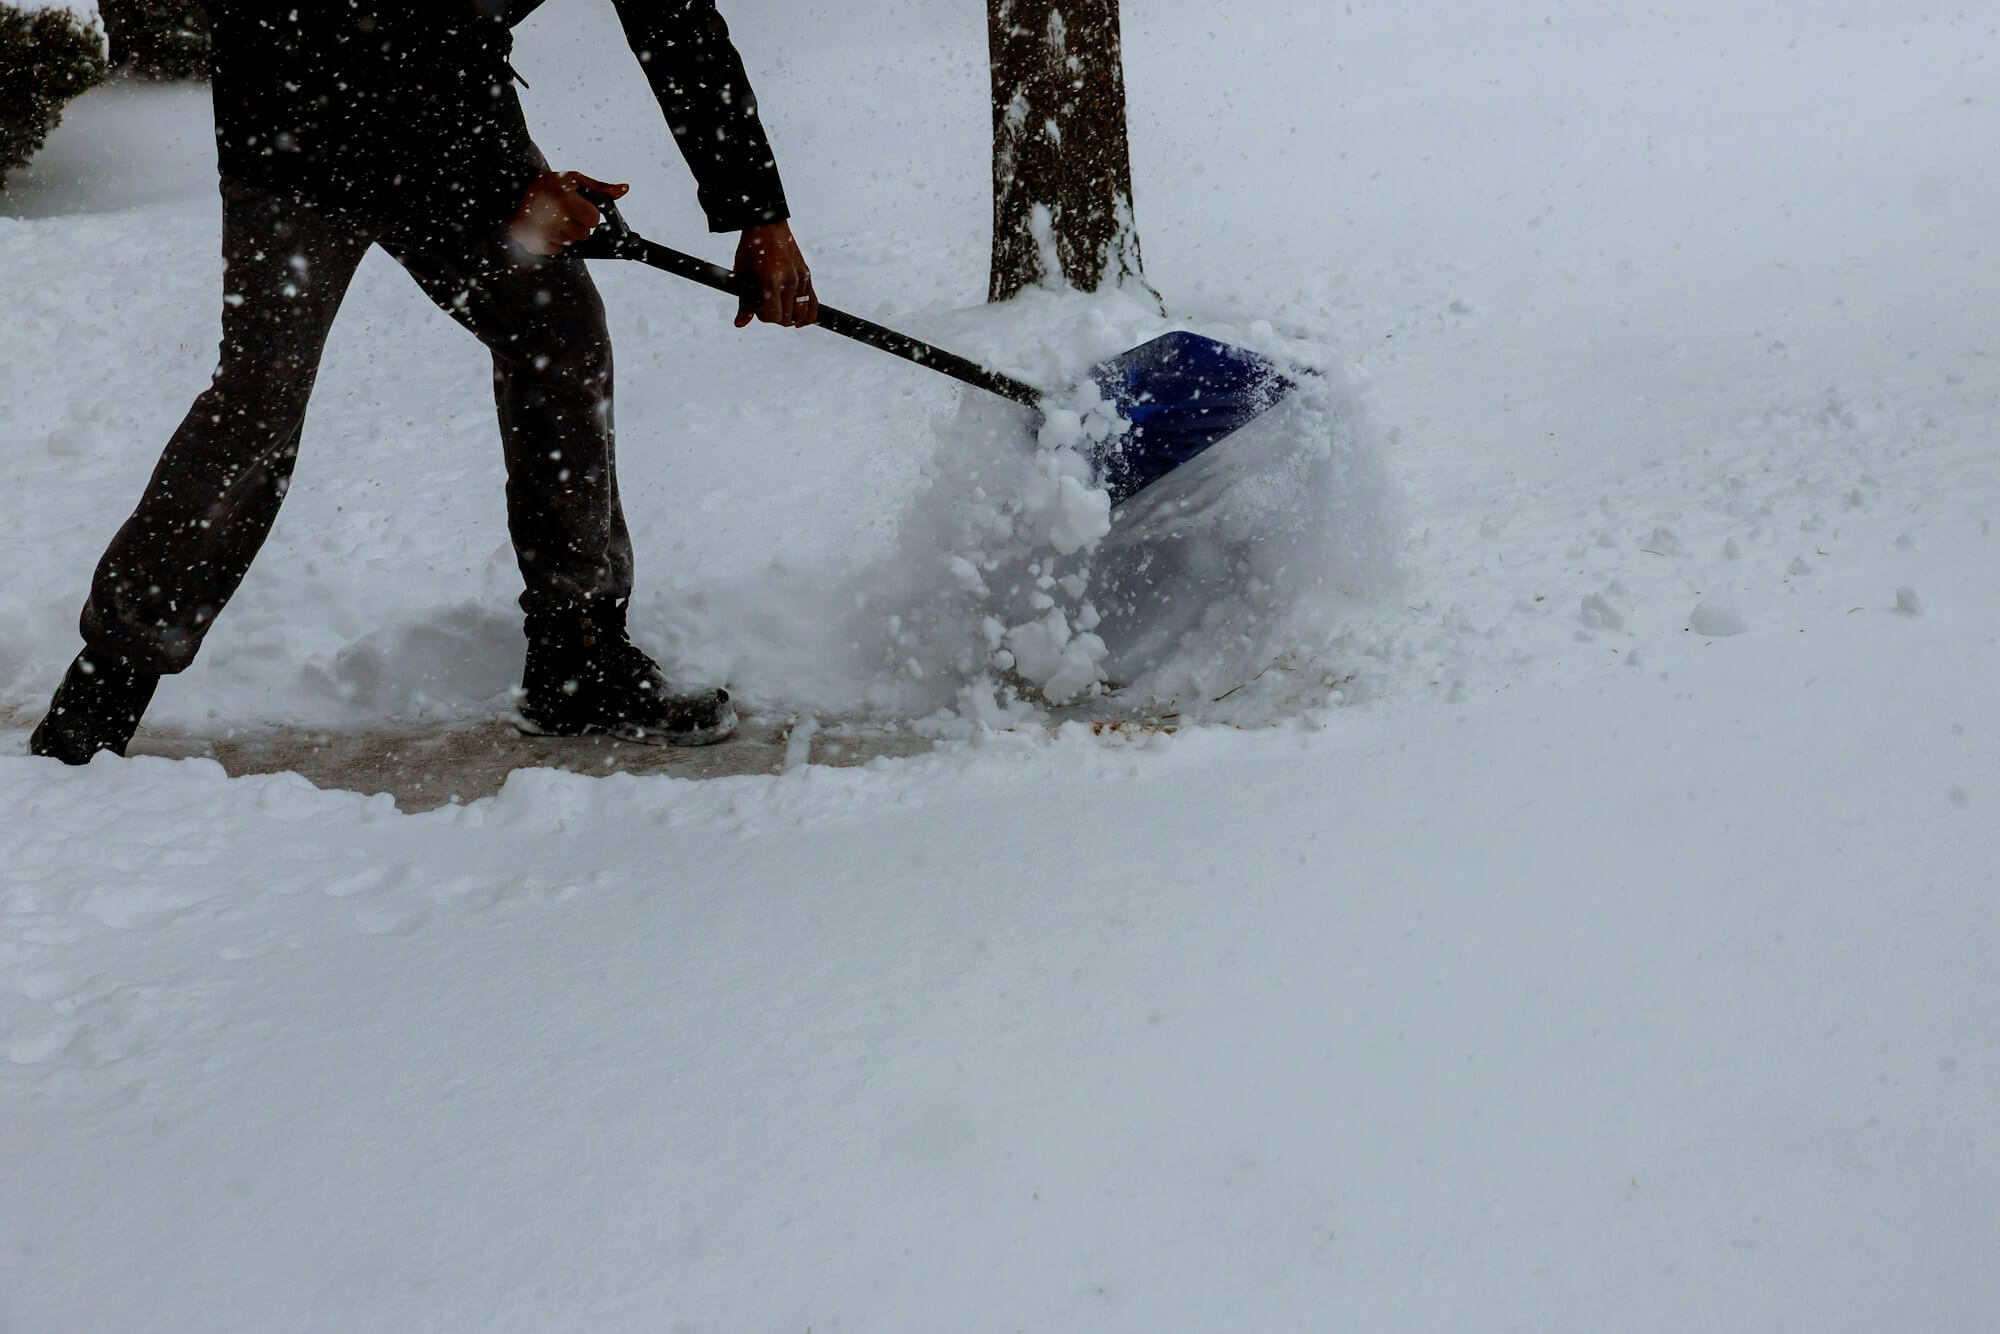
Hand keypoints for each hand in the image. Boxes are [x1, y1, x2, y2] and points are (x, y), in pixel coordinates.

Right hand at [509, 171, 627, 256]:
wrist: (514, 192)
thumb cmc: (549, 185)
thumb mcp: (574, 180)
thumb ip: (600, 188)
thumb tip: (624, 189)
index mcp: (564, 199)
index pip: (593, 220)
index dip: (590, 215)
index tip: (580, 208)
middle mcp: (552, 217)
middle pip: (584, 235)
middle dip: (579, 225)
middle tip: (566, 213)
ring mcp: (542, 233)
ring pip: (572, 243)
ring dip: (567, 233)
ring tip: (554, 218)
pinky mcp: (534, 245)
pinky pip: (558, 250)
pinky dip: (554, 242)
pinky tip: (546, 228)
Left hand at [732, 222, 816, 328]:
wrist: (768, 224)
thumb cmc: (752, 247)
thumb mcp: (742, 274)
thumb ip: (745, 301)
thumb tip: (740, 324)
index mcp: (772, 279)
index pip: (773, 316)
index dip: (762, 315)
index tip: (756, 306)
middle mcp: (790, 280)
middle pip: (786, 318)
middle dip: (774, 316)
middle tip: (764, 304)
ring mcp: (801, 278)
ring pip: (801, 314)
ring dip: (789, 317)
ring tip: (779, 308)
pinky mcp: (807, 276)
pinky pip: (813, 304)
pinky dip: (807, 316)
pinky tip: (798, 321)